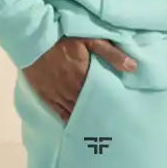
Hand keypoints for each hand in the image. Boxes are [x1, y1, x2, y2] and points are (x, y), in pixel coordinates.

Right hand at [22, 37, 136, 123]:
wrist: (33, 37)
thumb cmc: (63, 36)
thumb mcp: (90, 39)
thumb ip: (111, 54)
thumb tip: (133, 67)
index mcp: (84, 76)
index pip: (101, 96)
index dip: (110, 106)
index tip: (120, 114)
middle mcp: (71, 89)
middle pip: (88, 106)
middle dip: (98, 115)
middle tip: (111, 128)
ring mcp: (57, 93)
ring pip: (73, 111)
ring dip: (84, 120)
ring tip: (96, 131)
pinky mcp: (45, 94)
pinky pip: (57, 111)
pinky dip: (66, 119)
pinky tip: (74, 126)